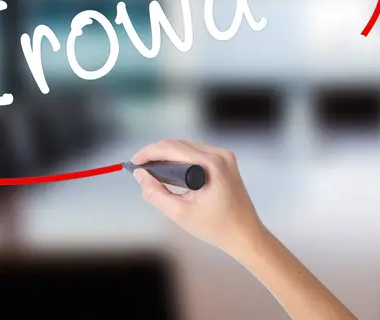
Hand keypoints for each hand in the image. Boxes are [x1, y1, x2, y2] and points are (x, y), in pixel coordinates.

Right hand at [132, 139, 263, 254]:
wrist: (245, 235)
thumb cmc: (216, 227)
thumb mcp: (180, 213)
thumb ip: (156, 193)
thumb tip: (140, 175)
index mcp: (211, 164)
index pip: (172, 148)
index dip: (149, 153)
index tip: (134, 163)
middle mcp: (219, 154)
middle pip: (179, 144)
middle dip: (156, 153)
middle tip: (140, 168)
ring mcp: (224, 156)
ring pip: (187, 147)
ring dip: (167, 155)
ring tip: (151, 170)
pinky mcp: (225, 162)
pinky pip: (196, 153)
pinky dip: (180, 159)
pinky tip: (170, 171)